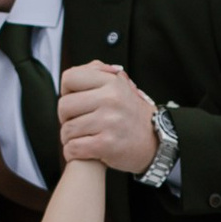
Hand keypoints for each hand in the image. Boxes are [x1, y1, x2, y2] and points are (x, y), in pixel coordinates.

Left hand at [57, 59, 160, 173]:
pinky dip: (72, 152)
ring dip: (68, 138)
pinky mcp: (106, 144)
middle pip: (64, 106)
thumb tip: (85, 69)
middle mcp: (110, 99)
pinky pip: (73, 147)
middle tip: (76, 123)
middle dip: (65, 118)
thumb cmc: (133, 115)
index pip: (69, 78)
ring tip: (79, 138)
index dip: (66, 91)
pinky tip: (80, 151)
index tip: (74, 102)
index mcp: (112, 83)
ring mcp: (108, 122)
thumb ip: (101, 74)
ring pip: (67, 129)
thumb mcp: (122, 87)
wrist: (156, 141)